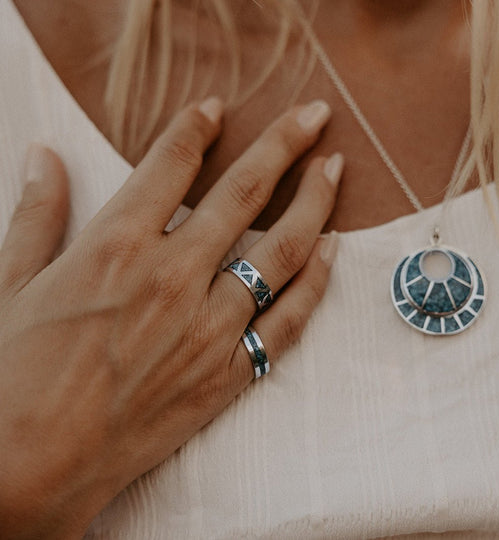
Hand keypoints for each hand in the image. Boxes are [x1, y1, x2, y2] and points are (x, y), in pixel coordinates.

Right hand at [0, 98, 341, 538]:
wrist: (35, 464)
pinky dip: (316, 281)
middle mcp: (172, 277)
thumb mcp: (12, 283)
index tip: (217, 107)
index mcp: (114, 246)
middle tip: (315, 114)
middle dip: (284, 144)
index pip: (171, 164)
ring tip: (335, 171)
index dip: (196, 128)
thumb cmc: (16, 373)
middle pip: (245, 193)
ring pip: (282, 251)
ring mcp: (209, 327)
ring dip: (315, 204)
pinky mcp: (228, 372)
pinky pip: (288, 320)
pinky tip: (332, 249)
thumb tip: (43, 156)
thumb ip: (37, 215)